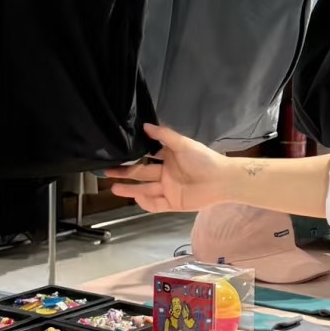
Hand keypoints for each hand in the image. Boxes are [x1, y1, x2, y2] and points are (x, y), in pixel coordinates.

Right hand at [106, 124, 231, 213]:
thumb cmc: (203, 159)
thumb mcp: (183, 144)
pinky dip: (145, 203)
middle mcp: (166, 173)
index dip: (133, 156)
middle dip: (125, 173)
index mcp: (169, 158)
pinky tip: (135, 198)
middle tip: (107, 171)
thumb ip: (164, 135)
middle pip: (142, 174)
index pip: (147, 156)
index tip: (117, 153)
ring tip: (113, 187)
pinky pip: (156, 205)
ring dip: (130, 189)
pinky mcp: (174, 203)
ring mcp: (169, 189)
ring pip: (145, 190)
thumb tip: (145, 125)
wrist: (222, 180)